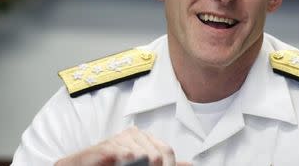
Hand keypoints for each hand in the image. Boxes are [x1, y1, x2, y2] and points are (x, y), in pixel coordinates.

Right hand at [55, 126, 190, 165]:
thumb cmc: (111, 165)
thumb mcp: (142, 165)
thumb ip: (166, 164)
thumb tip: (191, 165)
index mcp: (144, 138)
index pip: (167, 150)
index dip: (169, 165)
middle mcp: (134, 135)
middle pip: (158, 154)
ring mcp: (120, 139)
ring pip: (144, 155)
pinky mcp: (107, 146)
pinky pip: (126, 154)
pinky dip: (125, 162)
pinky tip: (121, 164)